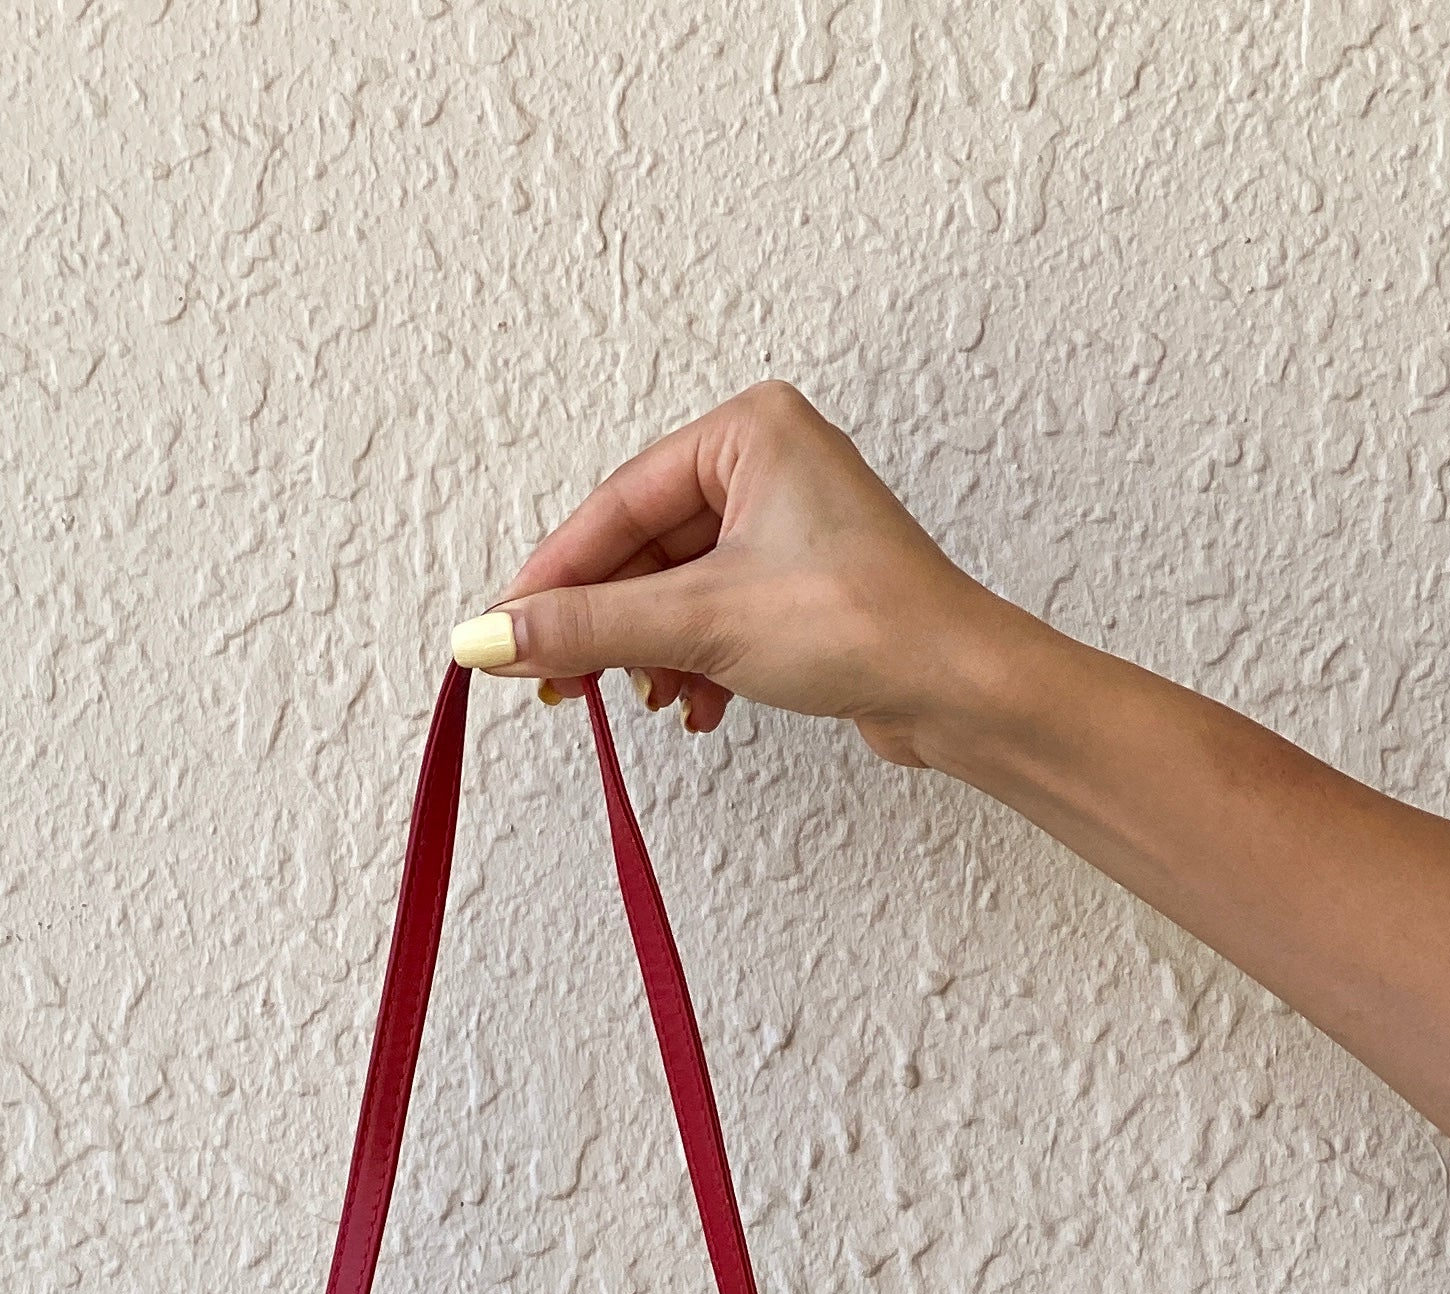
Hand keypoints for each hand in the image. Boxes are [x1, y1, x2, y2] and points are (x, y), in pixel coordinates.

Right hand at [452, 381, 1021, 765]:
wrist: (959, 690)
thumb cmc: (864, 622)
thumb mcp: (701, 621)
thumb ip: (587, 628)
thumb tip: (490, 640)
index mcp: (748, 429)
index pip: (619, 503)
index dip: (554, 576)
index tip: (501, 633)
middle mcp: (768, 462)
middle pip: (644, 548)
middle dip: (606, 624)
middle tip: (556, 683)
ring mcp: (787, 525)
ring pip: (677, 590)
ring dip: (651, 654)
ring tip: (645, 701)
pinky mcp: (801, 586)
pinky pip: (715, 616)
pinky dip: (694, 664)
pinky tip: (695, 707)